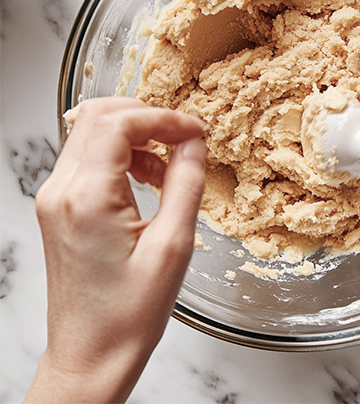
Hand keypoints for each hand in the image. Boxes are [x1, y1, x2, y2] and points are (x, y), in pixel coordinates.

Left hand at [25, 98, 207, 403]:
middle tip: (182, 138)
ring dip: (135, 136)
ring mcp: (54, 197)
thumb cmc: (128, 314)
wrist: (91, 354)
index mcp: (87, 197)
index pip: (119, 123)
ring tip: (167, 168)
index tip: (195, 131)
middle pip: (98, 116)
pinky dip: (122, 155)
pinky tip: (148, 180)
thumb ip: (186, 183)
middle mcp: (61, 190)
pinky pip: (89, 158)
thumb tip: (194, 143)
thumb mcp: (173, 246)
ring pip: (92, 132)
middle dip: (147, 117)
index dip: (163, 117)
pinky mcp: (59, 206)